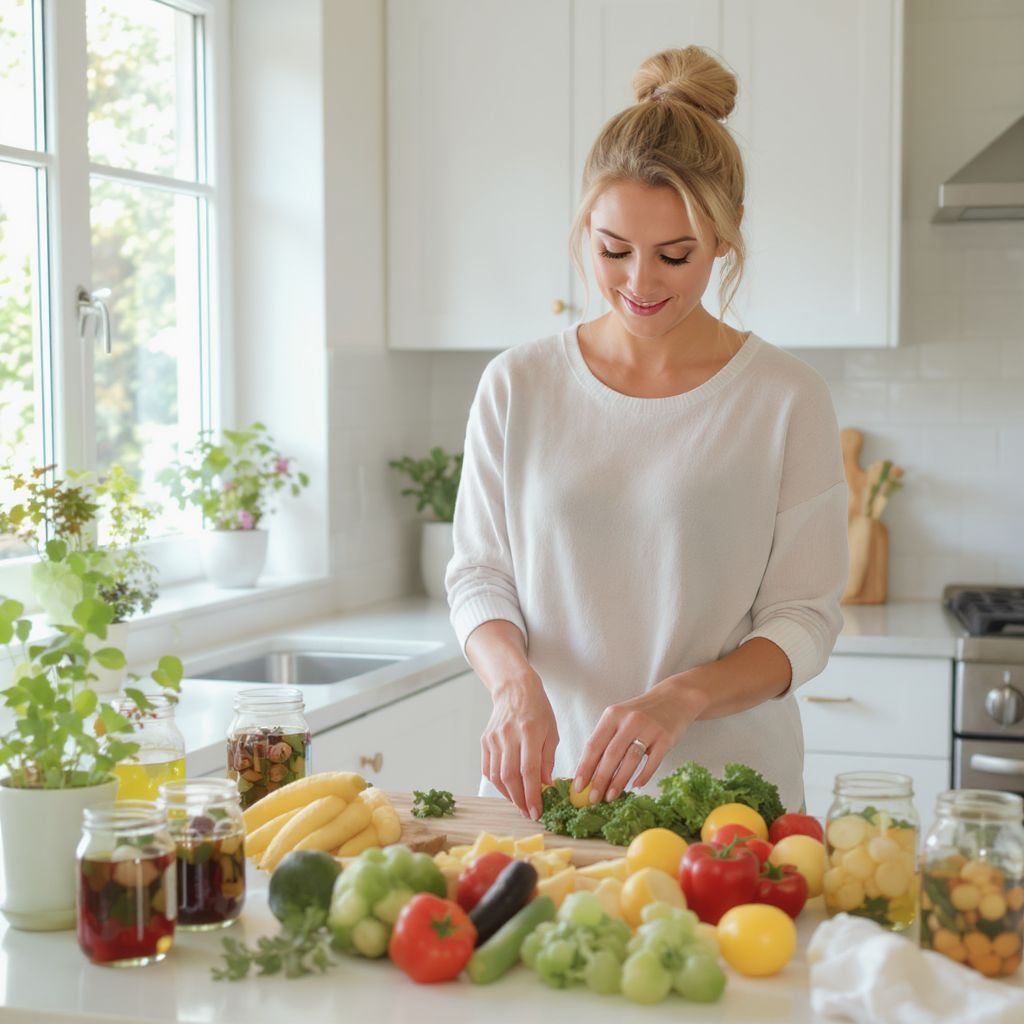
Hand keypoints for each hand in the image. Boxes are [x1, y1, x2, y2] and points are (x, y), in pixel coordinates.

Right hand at [481, 671, 558, 820]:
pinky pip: (488, 768)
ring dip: (508, 795)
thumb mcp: (552, 731)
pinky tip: (508, 790)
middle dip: (520, 800)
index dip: (532, 794)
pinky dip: (497, 783)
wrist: (514, 689)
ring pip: (497, 776)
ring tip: (520, 804)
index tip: (537, 812)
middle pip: (510, 776)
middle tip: (528, 813)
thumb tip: (545, 785)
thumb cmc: (538, 709)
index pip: (529, 770)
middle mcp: (509, 735)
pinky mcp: (485, 741)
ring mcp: (494, 738)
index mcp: (530, 731)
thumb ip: (548, 759)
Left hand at [574, 677, 704, 802]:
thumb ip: (606, 740)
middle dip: (600, 779)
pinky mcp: (666, 738)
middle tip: (593, 799)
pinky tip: (635, 786)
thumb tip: (589, 772)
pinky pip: (652, 761)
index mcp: (612, 715)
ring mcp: (649, 729)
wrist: (674, 699)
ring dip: (619, 781)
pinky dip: (643, 776)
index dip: (585, 767)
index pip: (594, 744)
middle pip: (611, 755)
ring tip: (610, 797)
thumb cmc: (640, 714)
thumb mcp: (620, 718)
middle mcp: (629, 720)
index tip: (578, 786)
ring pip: (630, 759)